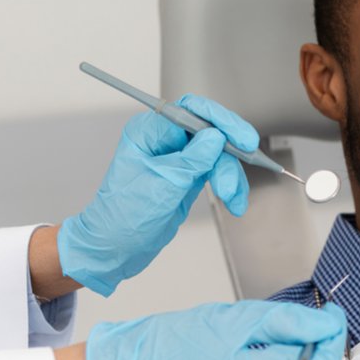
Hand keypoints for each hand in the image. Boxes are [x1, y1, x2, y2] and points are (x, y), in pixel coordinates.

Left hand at [58, 94, 257, 295]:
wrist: (115, 248)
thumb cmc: (122, 217)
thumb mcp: (161, 186)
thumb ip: (191, 160)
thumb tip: (216, 137)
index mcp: (149, 132)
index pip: (191, 111)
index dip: (220, 121)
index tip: (241, 139)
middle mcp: (165, 140)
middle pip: (211, 131)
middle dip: (229, 154)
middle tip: (244, 166)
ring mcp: (179, 157)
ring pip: (219, 154)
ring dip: (231, 176)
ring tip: (232, 199)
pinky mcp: (190, 176)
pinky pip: (218, 172)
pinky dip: (230, 186)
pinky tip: (234, 202)